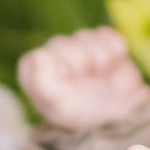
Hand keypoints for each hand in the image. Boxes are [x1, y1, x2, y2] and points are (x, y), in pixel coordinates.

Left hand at [19, 27, 149, 129]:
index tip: (70, 86)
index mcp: (33, 67)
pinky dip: (114, 51)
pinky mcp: (97, 39)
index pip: (45, 55)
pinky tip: (110, 66)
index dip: (64, 70)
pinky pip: (107, 35)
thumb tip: (39, 55)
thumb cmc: (81, 110)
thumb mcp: (60, 103)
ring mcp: (75, 44)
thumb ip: (44, 82)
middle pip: (68, 45)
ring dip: (100, 60)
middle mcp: (51, 52)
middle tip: (86, 84)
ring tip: (98, 76)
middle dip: (84, 65)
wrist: (117, 114)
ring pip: (88, 38)